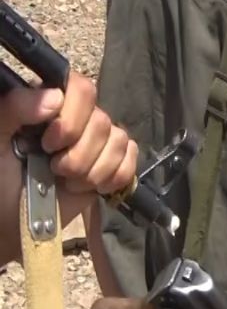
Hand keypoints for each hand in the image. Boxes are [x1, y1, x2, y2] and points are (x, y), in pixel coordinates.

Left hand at [0, 72, 136, 195]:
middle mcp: (80, 117)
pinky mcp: (114, 162)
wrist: (15, 220)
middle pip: (102, 120)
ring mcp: (99, 140)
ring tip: (68, 182)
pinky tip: (93, 186)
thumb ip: (14, 109)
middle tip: (55, 170)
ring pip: (118, 141)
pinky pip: (131, 159)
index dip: (72, 117)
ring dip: (92, 171)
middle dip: (79, 155)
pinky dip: (114, 176)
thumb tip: (55, 97)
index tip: (49, 143)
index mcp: (51, 104)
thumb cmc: (0, 178)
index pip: (81, 88)